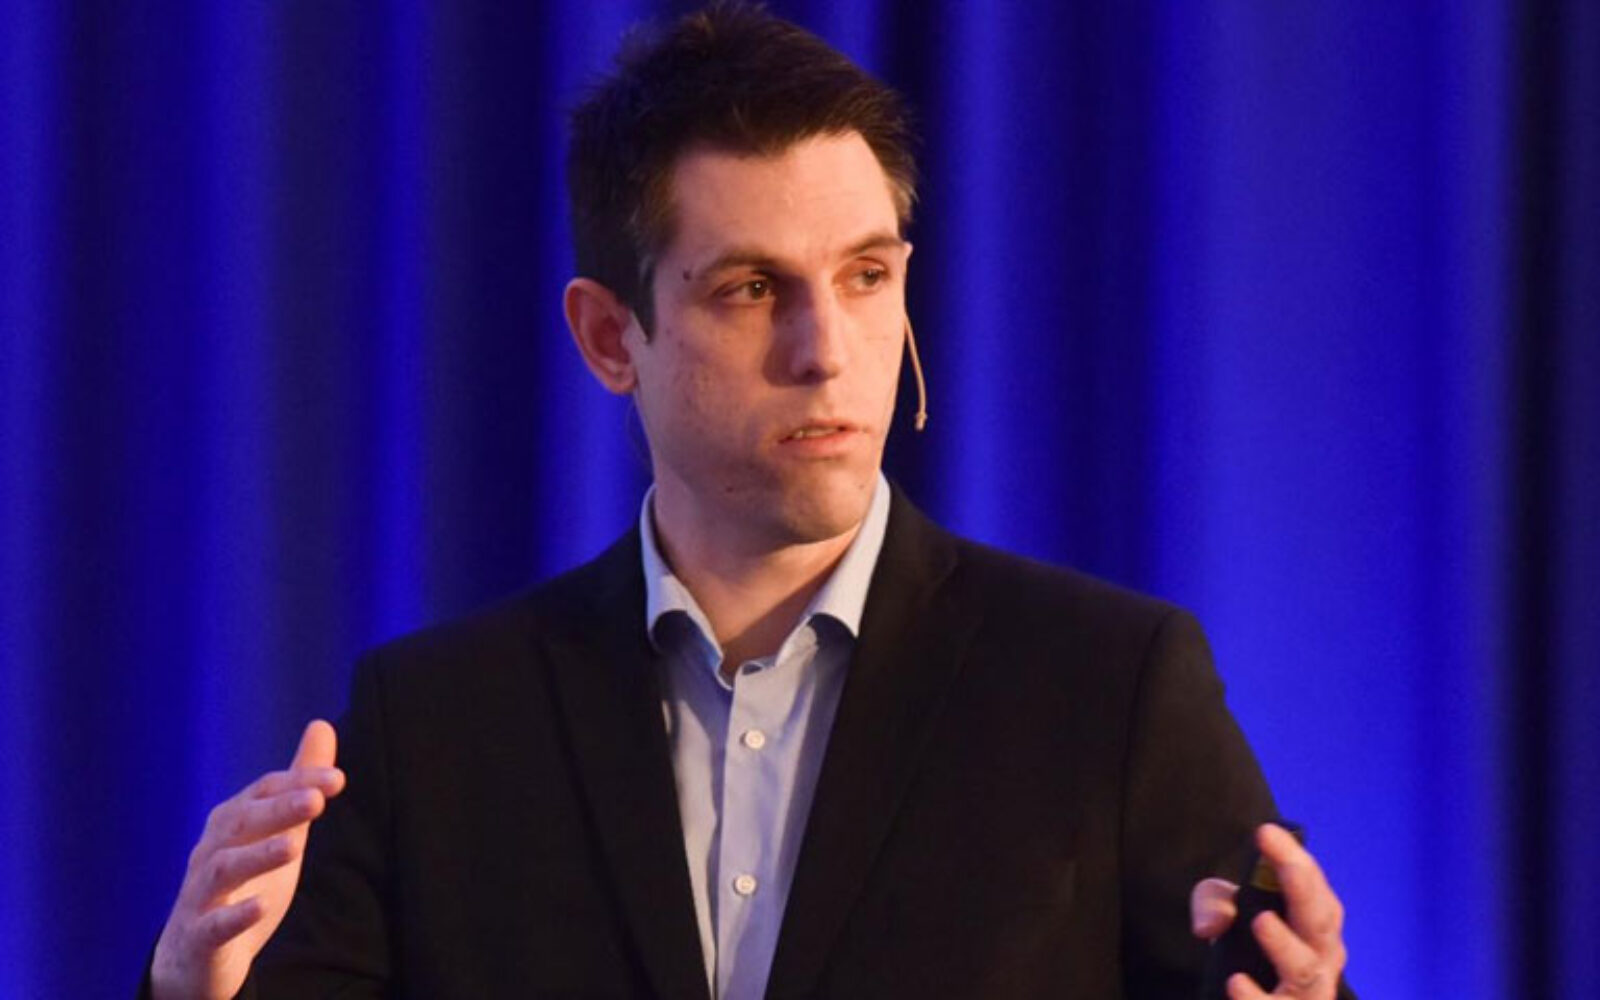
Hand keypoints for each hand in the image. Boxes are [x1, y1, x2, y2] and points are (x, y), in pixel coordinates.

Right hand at [150, 720, 344, 999]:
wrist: (197, 953)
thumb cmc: (242, 880)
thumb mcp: (278, 828)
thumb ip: (299, 782)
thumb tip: (322, 725)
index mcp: (232, 823)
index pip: (264, 793)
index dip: (298, 783)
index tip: (338, 780)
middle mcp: (211, 851)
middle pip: (241, 824)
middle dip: (277, 810)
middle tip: (316, 801)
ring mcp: (200, 894)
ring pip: (222, 870)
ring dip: (256, 856)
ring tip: (292, 848)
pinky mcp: (199, 937)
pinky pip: (211, 926)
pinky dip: (234, 915)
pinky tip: (259, 907)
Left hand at [1189, 823, 1347, 998]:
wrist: (1250, 999)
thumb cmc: (1247, 945)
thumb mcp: (1224, 911)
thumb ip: (1214, 903)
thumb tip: (1210, 925)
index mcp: (1315, 921)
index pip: (1313, 884)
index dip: (1293, 857)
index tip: (1265, 832)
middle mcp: (1322, 955)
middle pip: (1322, 922)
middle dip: (1304, 890)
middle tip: (1287, 865)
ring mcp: (1309, 991)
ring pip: (1306, 968)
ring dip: (1286, 945)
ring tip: (1261, 921)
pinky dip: (1256, 998)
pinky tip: (1235, 982)